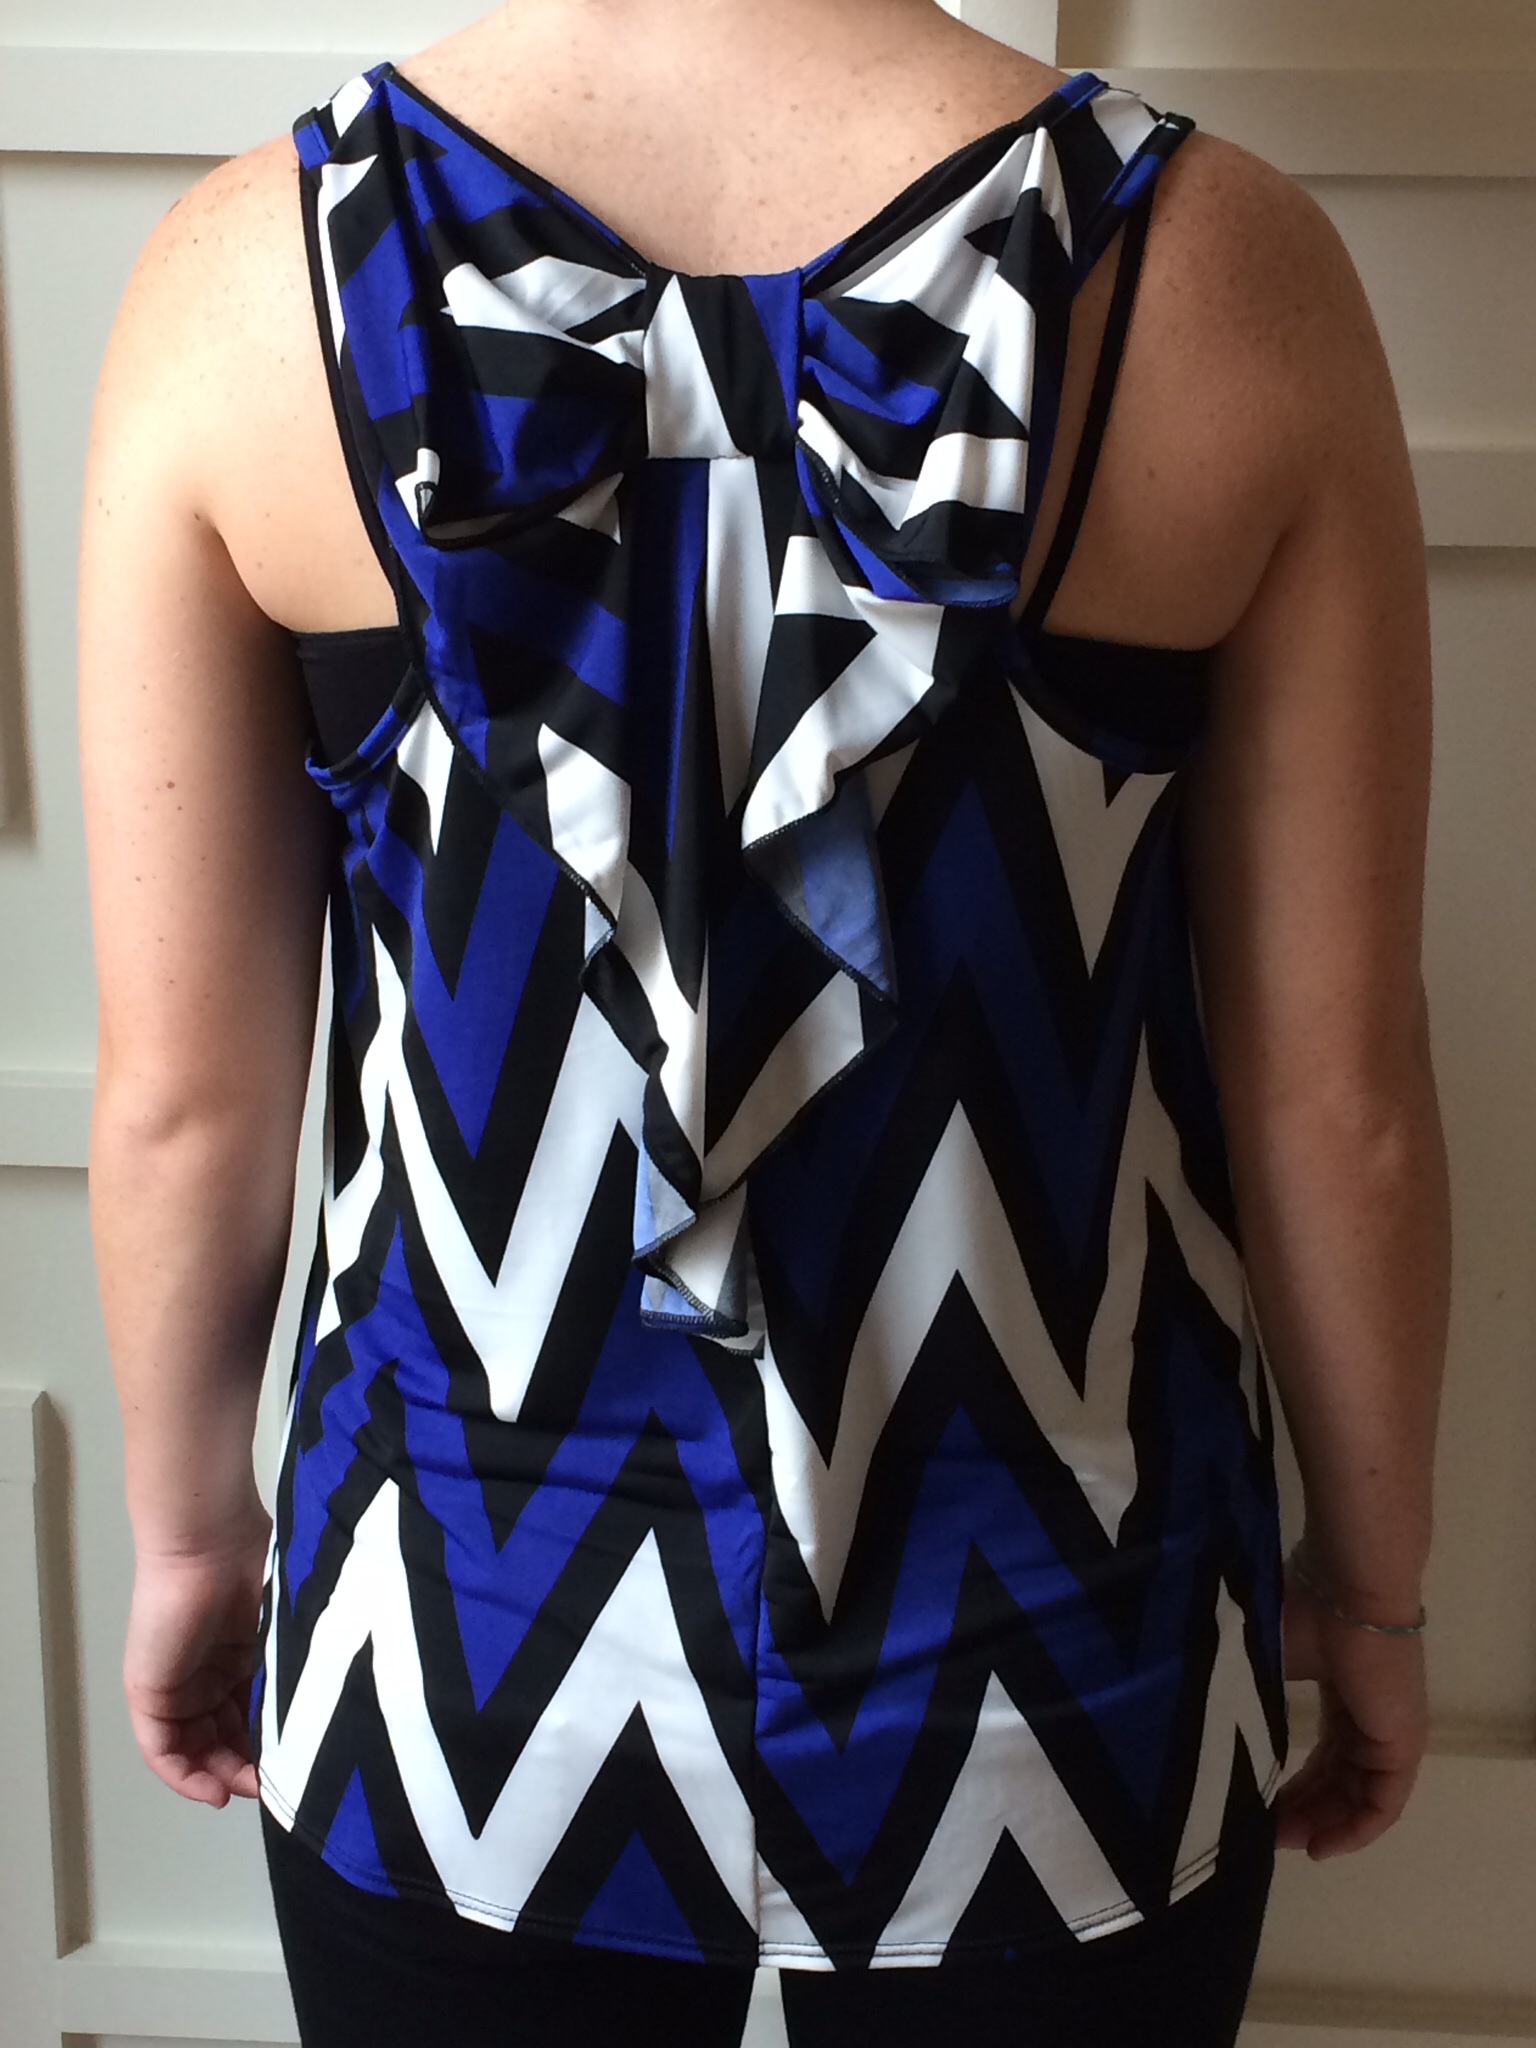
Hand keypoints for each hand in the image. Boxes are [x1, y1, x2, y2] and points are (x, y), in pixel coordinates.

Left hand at [122, 1501, 272, 1806]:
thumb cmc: (257, 1566)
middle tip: (276, 1785)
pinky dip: (186, 1775)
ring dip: (221, 1776)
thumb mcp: (288, 1628)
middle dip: (249, 1767)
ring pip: (196, 1748)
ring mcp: (178, 1684)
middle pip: (224, 1738)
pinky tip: (214, 1790)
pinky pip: (162, 1748)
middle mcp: (208, 1675)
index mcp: (242, 1656)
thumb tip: (325, 1716)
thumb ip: (296, 1671)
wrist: (211, 1541)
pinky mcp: (149, 1692)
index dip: (273, 1746)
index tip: (299, 1766)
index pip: (254, 1716)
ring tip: (251, 1789)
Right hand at [1271, 1551, 1427, 1859]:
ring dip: (1323, 1824)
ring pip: (1358, 1797)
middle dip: (1303, 1811)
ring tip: (1283, 1842)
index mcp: (1343, 1694)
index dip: (1295, 1786)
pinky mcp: (1402, 1744)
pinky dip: (1354, 1830)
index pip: (1325, 1755)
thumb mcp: (1271, 1657)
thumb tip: (1209, 1716)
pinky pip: (1382, 1804)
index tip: (1260, 1808)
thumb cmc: (1305, 1609)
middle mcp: (1370, 1718)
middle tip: (1264, 1834)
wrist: (1347, 1589)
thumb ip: (1255, 1691)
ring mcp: (1390, 1733)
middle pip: (1339, 1780)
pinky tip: (1322, 1846)